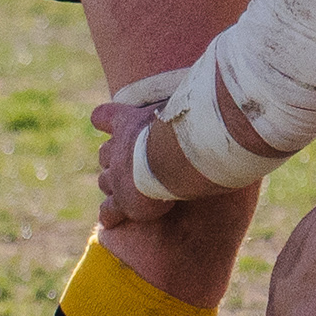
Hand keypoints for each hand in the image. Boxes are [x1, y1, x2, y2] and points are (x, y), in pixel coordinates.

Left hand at [91, 99, 216, 227]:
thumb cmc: (186, 127)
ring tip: (123, 192)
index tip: (101, 121)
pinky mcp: (123, 202)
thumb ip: (190, 105)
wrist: (175, 155)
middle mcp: (117, 149)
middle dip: (114, 159)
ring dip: (113, 185)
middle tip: (129, 165)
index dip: (104, 119)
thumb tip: (215, 93)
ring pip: (105, 181)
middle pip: (105, 153)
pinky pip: (108, 211)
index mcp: (128, 121)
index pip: (105, 116)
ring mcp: (117, 176)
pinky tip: (111, 221)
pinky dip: (109, 216)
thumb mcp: (184, 107)